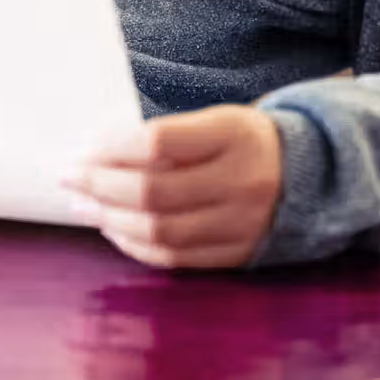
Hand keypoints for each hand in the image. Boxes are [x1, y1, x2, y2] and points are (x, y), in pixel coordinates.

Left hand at [65, 105, 283, 268]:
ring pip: (160, 231)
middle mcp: (240, 181)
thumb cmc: (245, 141)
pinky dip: (136, 246)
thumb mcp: (216, 121)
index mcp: (233, 134)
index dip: (112, 147)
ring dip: (110, 219)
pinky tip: (114, 229)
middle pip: (153, 192)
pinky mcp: (238, 254)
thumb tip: (100, 156)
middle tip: (69, 178)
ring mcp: (241, 223)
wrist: (311, 174)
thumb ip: (168, 137)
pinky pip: (176, 258)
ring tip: (83, 205)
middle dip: (99, 186)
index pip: (158, 141)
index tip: (83, 148)